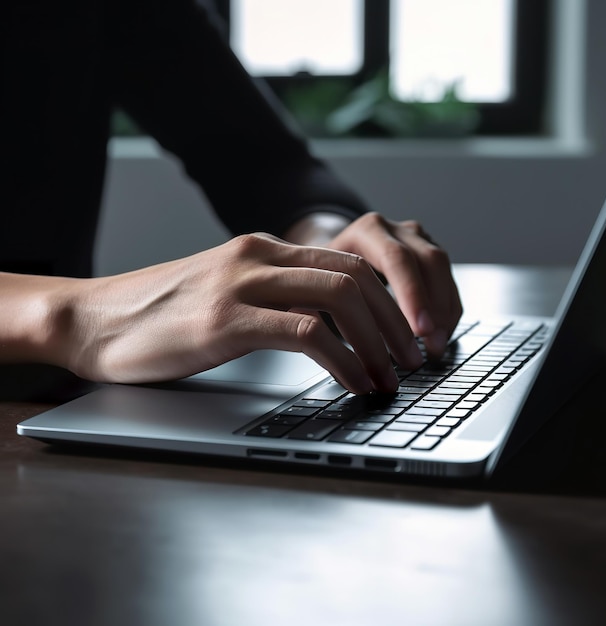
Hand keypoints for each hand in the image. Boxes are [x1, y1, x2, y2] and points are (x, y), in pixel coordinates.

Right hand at [53, 234, 423, 393]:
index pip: (347, 262)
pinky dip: (343, 360)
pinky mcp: (225, 320)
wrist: (93, 320)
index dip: (389, 300)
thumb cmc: (160, 316)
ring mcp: (241, 284)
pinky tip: (355, 383)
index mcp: (262, 249)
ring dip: (377, 340)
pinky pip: (305, 333)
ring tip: (392, 376)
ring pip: (338, 297)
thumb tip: (324, 325)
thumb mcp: (225, 294)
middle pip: (354, 276)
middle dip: (396, 320)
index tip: (406, 335)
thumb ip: (271, 297)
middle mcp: (257, 256)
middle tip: (413, 359)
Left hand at [308, 212, 462, 357]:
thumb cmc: (321, 275)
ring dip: (444, 312)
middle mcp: (395, 231)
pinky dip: (447, 312)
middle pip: (428, 261)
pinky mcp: (428, 257)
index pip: (396, 258)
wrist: (328, 255)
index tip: (419, 330)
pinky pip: (447, 282)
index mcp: (366, 231)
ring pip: (443, 271)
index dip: (411, 294)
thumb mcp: (315, 283)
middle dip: (433, 306)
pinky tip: (439, 337)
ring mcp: (416, 241)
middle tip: (432, 344)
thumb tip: (330, 343)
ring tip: (436, 347)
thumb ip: (322, 303)